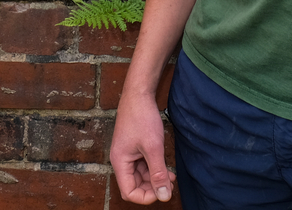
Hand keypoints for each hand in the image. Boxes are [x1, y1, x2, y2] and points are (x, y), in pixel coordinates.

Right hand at [109, 87, 175, 203]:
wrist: (139, 94)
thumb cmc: (142, 118)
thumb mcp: (153, 147)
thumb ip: (158, 173)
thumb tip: (164, 196)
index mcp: (120, 162)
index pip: (129, 192)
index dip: (146, 196)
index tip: (162, 191)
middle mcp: (121, 160)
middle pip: (135, 186)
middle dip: (153, 187)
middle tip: (170, 184)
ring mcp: (128, 154)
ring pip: (141, 177)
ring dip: (156, 179)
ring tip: (171, 176)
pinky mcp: (134, 149)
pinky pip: (144, 166)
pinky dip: (155, 169)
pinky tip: (167, 169)